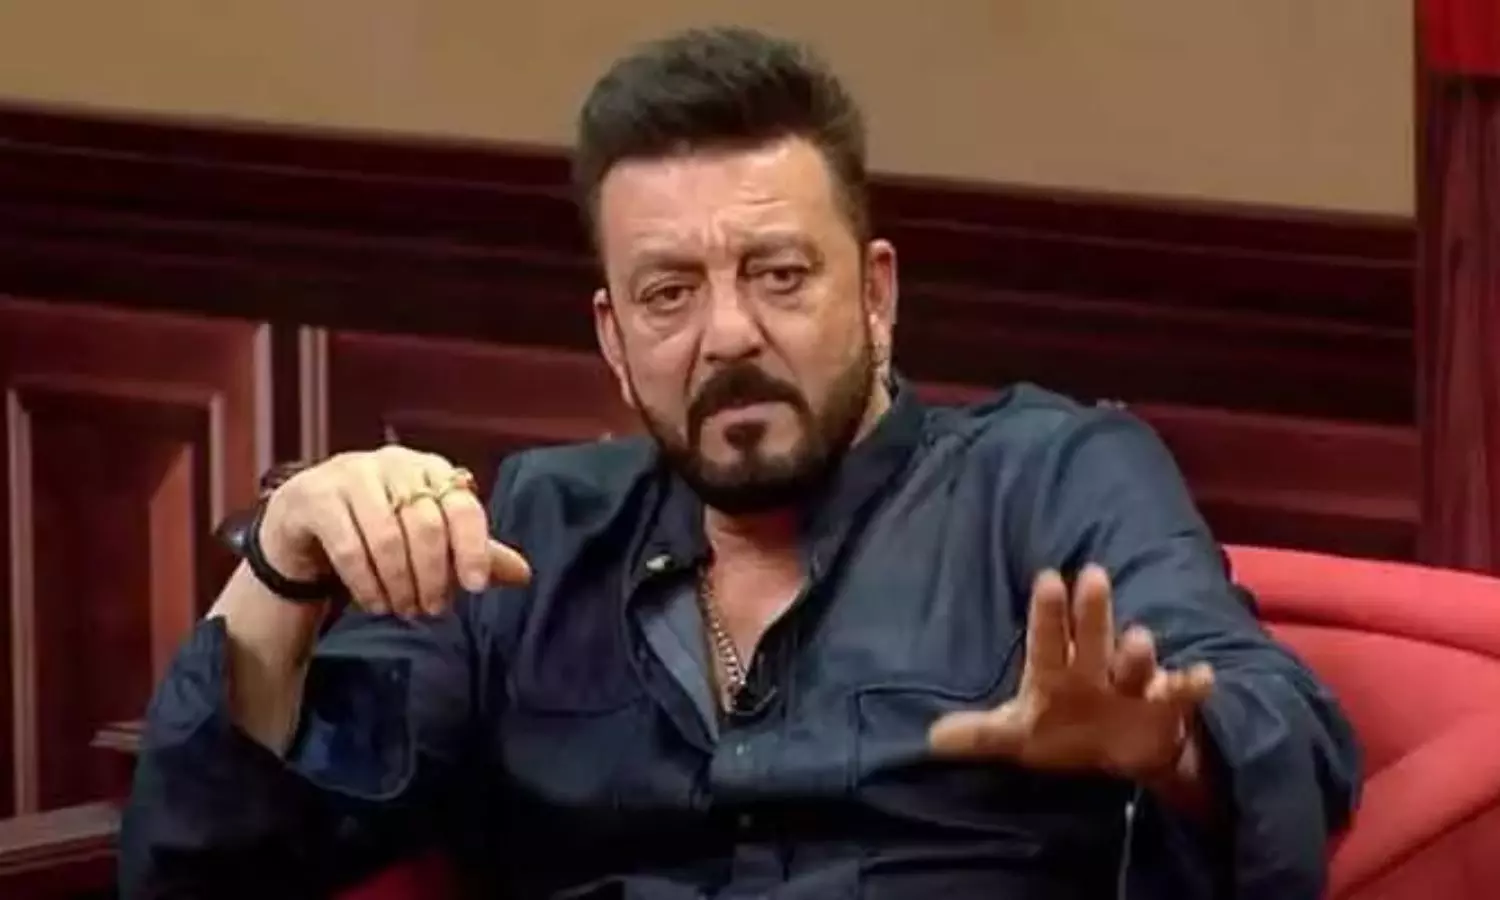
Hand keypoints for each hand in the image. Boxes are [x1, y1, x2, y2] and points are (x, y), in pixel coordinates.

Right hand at [258, 446, 531, 616]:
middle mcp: (394, 464)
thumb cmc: (379, 526)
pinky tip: (376, 603)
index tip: (477, 587)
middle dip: (433, 576)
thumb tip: (525, 574)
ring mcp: (351, 475)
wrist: (305, 521)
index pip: (462, 505)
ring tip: (404, 610)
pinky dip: (367, 583)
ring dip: (399, 584)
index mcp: (430, 469)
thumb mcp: (430, 538)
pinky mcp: (315, 497)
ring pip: (387, 537)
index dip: (473, 547)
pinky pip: (349, 547)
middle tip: (433, 610)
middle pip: (425, 525)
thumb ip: (473, 552)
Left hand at [928, 565, 1213, 780]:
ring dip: (1136, 653)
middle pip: (1092, 637)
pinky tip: (1203, 676)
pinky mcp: (1165, 706)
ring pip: (1135, 663)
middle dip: (1092, 612)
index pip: (1048, 639)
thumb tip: (930, 738)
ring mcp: (1132, 685)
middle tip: (1091, 574)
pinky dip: (1191, 685)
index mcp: (1058, 672)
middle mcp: (1095, 670)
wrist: (1123, 754)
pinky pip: (1181, 694)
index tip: (1047, 578)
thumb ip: (981, 735)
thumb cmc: (1066, 731)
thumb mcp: (1020, 737)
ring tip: (1138, 637)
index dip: (1048, 613)